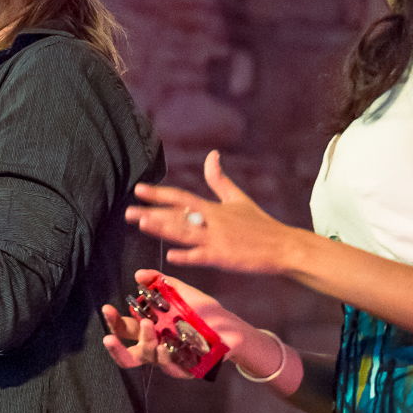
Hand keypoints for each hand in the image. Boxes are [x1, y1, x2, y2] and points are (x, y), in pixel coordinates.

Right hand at [100, 269, 257, 379]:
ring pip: (148, 358)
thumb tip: (138, 273)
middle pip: (128, 354)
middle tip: (110, 337)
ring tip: (149, 327)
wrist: (232, 328)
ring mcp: (168, 360)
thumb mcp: (182, 293)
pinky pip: (170, 368)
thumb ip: (160, 282)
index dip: (112, 321)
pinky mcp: (184, 370)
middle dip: (115, 347)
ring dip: (145, 343)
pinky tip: (166, 347)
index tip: (107, 308)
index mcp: (150, 329)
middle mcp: (155, 346)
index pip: (124, 329)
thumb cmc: (205, 312)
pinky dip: (166, 358)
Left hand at [124, 151, 302, 275]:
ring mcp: (218, 239)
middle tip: (128, 212)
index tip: (139, 189)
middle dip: (152, 213)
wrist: (283, 246)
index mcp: (214, 208)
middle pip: (177, 215)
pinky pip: (202, 257)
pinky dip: (187, 256)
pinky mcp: (225, 257)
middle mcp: (213, 221)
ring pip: (186, 233)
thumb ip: (220, 180)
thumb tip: (212, 155)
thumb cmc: (260, 224)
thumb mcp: (238, 198)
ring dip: (164, 228)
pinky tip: (170, 256)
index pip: (181, 197)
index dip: (159, 193)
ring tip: (142, 224)